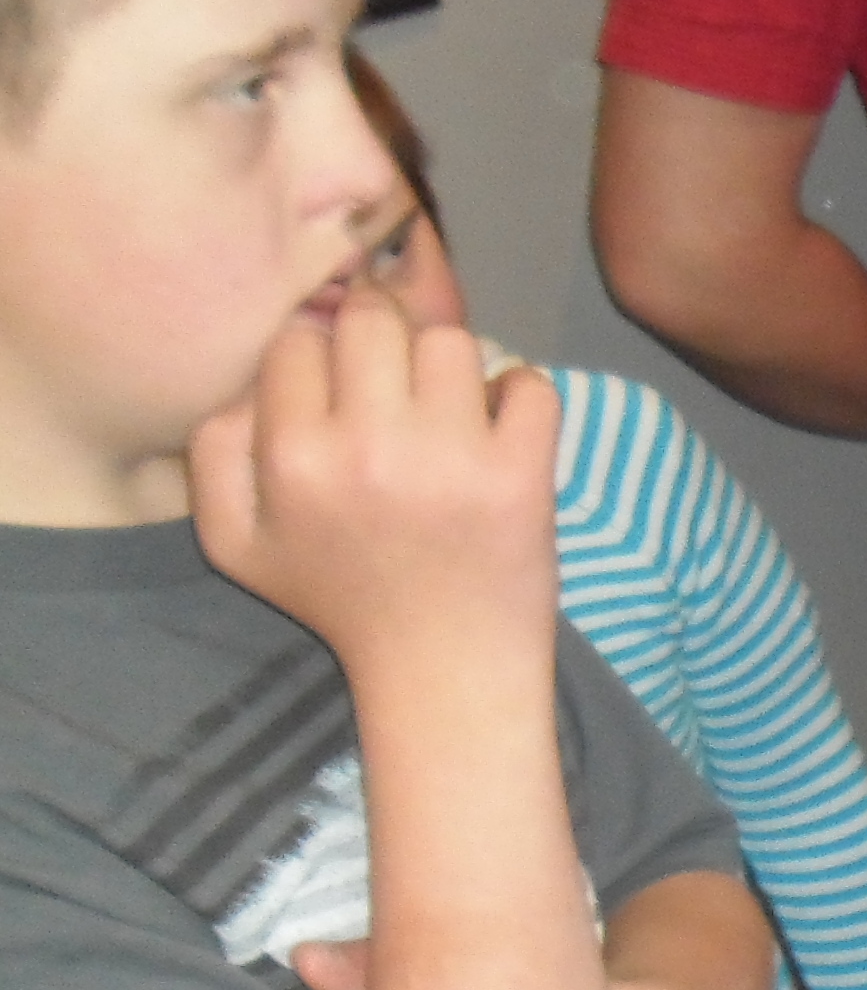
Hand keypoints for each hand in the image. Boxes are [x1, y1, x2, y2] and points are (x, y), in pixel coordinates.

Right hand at [186, 287, 563, 669]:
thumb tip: (256, 377)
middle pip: (374, 321)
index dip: (320, 354)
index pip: (299, 340)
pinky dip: (519, 394)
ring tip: (446, 410)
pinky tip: (499, 427)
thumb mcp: (235, 540)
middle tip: (396, 381)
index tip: (341, 387)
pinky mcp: (521, 475)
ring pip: (450, 341)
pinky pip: (529, 385)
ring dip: (449, 365)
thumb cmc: (337, 599)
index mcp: (293, 458)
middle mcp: (368, 447)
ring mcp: (452, 459)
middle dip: (382, 339)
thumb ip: (214, 449)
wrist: (442, 668)